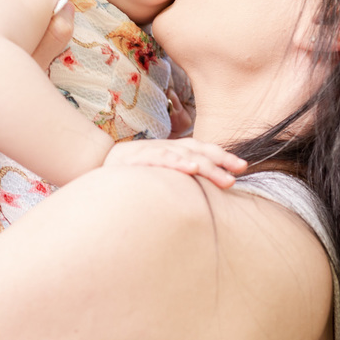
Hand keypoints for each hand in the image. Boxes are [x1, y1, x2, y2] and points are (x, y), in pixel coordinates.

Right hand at [102, 138, 246, 188]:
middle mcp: (166, 148)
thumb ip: (179, 177)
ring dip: (206, 165)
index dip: (222, 156)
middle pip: (198, 150)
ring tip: (224, 176)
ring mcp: (153, 152)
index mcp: (174, 150)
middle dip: (220, 160)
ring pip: (184, 155)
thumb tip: (204, 191)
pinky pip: (161, 159)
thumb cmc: (133, 172)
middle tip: (239, 172)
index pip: (202, 150)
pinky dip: (177, 162)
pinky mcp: (138, 159)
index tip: (243, 167)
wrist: (97, 162)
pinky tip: (190, 167)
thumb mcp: (160, 172)